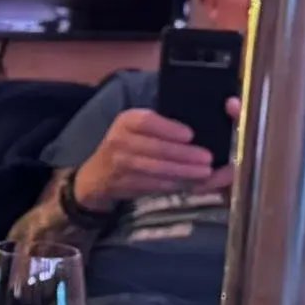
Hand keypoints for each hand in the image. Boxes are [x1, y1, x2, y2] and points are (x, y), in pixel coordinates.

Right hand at [74, 104, 236, 209]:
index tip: (190, 135)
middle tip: (207, 159)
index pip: (147, 121)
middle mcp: (119, 140)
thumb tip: (196, 134)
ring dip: (183, 171)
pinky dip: (173, 184)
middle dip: (184, 155)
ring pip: (156, 168)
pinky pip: (153, 184)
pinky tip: (189, 183)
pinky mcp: (124, 184)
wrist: (97, 173)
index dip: (169, 129)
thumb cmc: (128, 144)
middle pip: (155, 148)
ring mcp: (120, 164)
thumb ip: (161, 127)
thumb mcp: (137, 127)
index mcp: (126, 121)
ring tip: (204, 172)